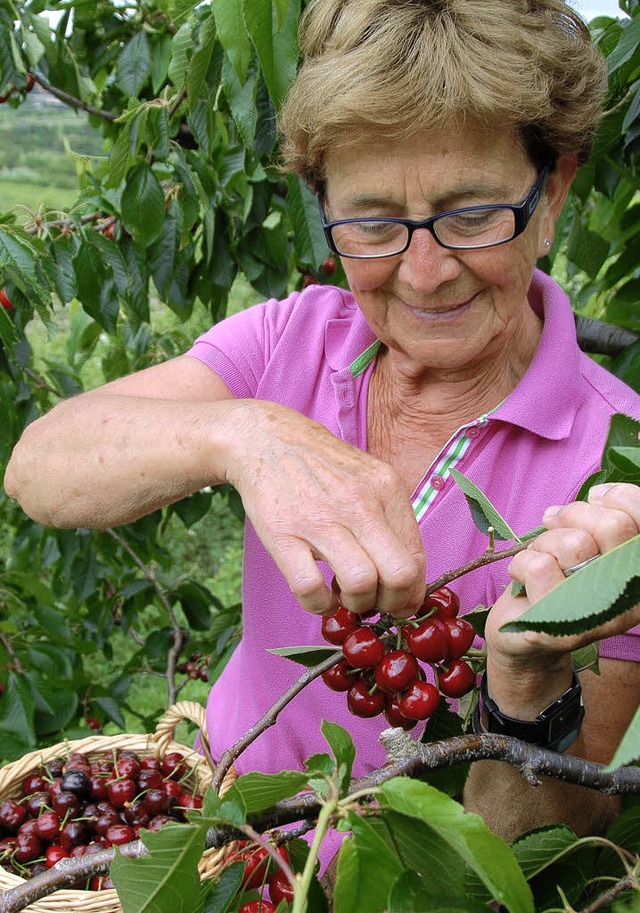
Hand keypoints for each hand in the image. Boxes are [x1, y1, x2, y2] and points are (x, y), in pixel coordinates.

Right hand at [223, 400, 425, 616]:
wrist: (266, 440)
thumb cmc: (322, 467)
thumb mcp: (368, 479)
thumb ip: (390, 519)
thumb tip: (407, 575)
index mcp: (386, 489)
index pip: (418, 557)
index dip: (412, 592)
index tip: (398, 601)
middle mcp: (359, 504)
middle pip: (400, 574)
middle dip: (393, 604)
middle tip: (376, 604)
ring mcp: (319, 519)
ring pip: (360, 584)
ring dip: (356, 604)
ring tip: (344, 595)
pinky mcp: (282, 534)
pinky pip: (310, 589)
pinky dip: (319, 605)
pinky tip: (319, 596)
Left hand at [483, 482, 639, 716]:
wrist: (524, 631)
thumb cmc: (558, 577)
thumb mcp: (587, 545)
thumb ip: (601, 523)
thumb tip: (600, 495)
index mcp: (638, 571)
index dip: (620, 497)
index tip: (594, 498)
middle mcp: (630, 596)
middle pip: (614, 527)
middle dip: (575, 514)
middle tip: (555, 523)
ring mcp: (598, 614)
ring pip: (574, 545)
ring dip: (545, 542)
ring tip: (541, 556)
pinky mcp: (562, 627)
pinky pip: (540, 567)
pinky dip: (521, 562)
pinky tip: (523, 577)